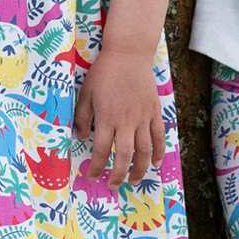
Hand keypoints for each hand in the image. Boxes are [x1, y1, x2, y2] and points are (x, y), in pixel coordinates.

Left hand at [73, 47, 164, 187]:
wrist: (129, 54)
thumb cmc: (104, 72)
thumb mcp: (86, 92)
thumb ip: (81, 116)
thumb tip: (79, 138)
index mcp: (107, 117)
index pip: (102, 150)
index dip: (97, 166)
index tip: (92, 175)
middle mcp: (126, 120)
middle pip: (125, 155)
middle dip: (119, 174)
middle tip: (113, 185)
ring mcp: (143, 117)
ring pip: (145, 150)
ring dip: (140, 168)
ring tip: (134, 179)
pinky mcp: (154, 111)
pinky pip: (159, 135)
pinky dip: (159, 151)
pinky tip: (155, 162)